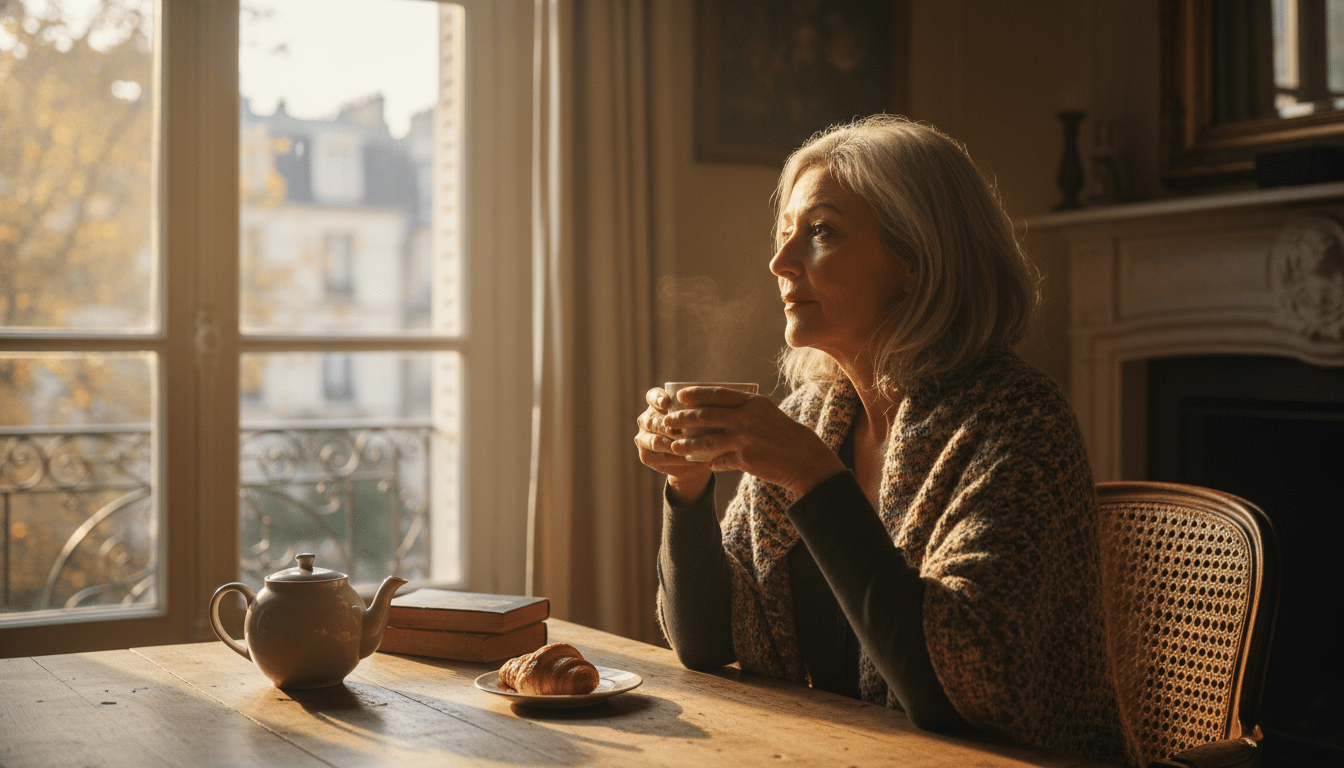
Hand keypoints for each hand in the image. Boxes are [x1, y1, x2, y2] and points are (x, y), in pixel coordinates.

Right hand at [634, 386, 715, 504]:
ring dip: (673, 445)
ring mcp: (643, 438)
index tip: (667, 403)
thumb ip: (700, 411)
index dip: (657, 399)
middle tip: (684, 431)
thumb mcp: (700, 418)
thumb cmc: (699, 431)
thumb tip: (713, 406)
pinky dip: (676, 459)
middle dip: (669, 426)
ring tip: (690, 447)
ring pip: (656, 441)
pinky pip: (660, 457)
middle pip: (653, 420)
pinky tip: (689, 459)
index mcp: (656, 404)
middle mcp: (646, 419)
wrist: (693, 459)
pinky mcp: (645, 456)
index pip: (652, 396)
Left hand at [657, 386, 845, 499]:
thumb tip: (713, 409)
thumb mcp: (766, 413)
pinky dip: (711, 462)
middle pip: (706, 416)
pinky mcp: (746, 459)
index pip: (718, 394)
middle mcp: (748, 418)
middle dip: (683, 419)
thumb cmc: (783, 434)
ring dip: (687, 444)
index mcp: (753, 402)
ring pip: (707, 441)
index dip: (696, 394)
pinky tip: (705, 464)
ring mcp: (746, 439)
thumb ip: (742, 409)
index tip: (679, 397)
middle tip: (668, 421)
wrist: (804, 458)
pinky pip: (720, 460)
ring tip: (675, 446)